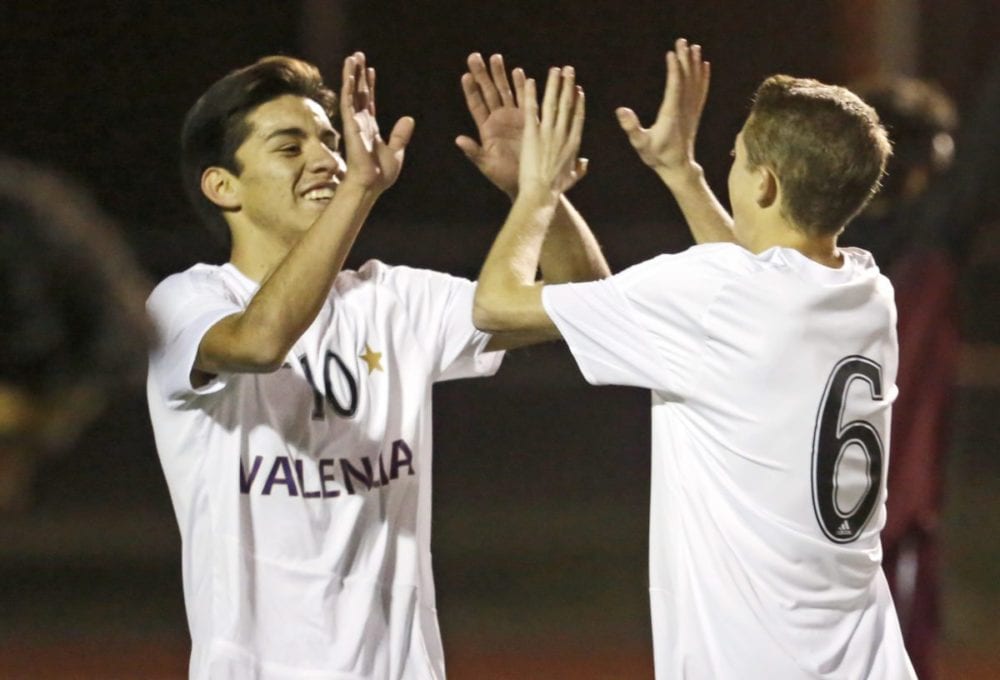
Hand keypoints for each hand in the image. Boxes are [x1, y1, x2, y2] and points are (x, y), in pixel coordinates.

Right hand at [339, 52, 414, 192]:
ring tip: (352, 57)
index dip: (369, 85)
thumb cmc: (380, 174)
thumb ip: (401, 135)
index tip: (370, 70)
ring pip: (351, 93)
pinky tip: (349, 75)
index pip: (368, 101)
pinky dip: (348, 88)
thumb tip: (409, 118)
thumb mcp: (396, 151)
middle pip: (358, 92)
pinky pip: (348, 103)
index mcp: (370, 128)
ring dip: (351, 75)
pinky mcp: (350, 125)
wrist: (370, 185)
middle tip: (358, 55)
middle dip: (358, 74)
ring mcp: (354, 123)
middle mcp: (360, 122)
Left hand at [456, 53, 526, 197]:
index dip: (471, 90)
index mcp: (486, 129)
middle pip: (489, 92)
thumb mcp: (487, 165)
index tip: (465, 75)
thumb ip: (473, 152)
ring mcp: (513, 118)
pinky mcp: (529, 119)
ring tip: (495, 57)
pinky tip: (519, 72)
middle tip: (475, 56)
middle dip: (482, 74)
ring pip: (505, 91)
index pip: (476, 105)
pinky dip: (522, 86)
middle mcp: (498, 120)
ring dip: (501, 74)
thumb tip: (458, 139)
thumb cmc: (504, 176)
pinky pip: (525, 99)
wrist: (527, 181)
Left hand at [519, 66, 585, 195]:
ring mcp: (548, 132)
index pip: (577, 117)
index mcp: (573, 143)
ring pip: (552, 102)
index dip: (578, 102)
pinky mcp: (532, 134)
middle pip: (567, 104)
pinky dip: (530, 94)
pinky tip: (529, 80)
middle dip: (568, 85)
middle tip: (569, 70)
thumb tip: (586, 163)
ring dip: (554, 84)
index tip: (578, 90)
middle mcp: (563, 134)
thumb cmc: (556, 189)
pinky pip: (531, 110)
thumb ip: (580, 168)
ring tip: (555, 70)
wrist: (542, 193)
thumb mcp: (572, 179)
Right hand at [616, 38, 709, 177]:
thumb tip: (620, 110)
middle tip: (682, 41)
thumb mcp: (641, 144)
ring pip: (696, 83)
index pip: (675, 86)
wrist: (678, 167)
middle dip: (685, 59)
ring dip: (695, 64)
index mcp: (671, 114)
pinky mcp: (694, 113)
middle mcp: (684, 109)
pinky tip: (705, 66)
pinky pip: (701, 91)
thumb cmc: (657, 156)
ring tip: (695, 47)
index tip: (672, 53)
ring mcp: (691, 111)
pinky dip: (704, 77)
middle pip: (686, 79)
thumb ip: (631, 127)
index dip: (674, 69)